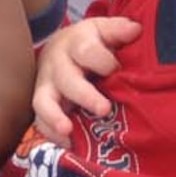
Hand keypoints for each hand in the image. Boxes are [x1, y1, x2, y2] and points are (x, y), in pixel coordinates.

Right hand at [32, 16, 141, 143]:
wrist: (59, 49)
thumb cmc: (91, 43)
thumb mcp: (103, 30)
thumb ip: (119, 30)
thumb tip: (135, 30)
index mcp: (76, 44)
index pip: (86, 51)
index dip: (102, 61)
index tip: (116, 69)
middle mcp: (57, 65)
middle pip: (65, 80)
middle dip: (83, 95)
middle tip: (104, 109)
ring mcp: (46, 87)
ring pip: (43, 102)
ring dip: (54, 117)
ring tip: (68, 131)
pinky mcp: (42, 106)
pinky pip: (40, 122)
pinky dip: (51, 135)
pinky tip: (67, 146)